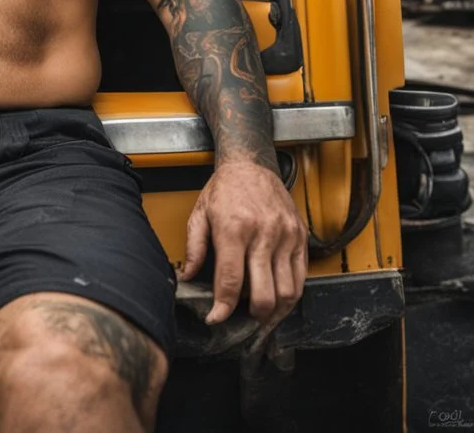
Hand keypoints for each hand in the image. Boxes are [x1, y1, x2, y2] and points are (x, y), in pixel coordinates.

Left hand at [178, 161, 307, 326]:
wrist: (251, 164)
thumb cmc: (224, 189)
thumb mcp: (199, 214)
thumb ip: (193, 249)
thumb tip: (185, 278)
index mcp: (234, 228)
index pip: (231, 281)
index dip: (223, 307)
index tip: (216, 318)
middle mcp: (263, 234)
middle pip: (264, 293)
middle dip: (253, 316)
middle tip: (242, 321)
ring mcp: (286, 236)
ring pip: (288, 291)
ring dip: (276, 312)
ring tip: (262, 317)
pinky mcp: (300, 237)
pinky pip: (301, 277)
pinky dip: (291, 296)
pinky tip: (279, 300)